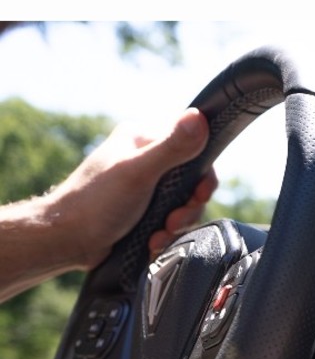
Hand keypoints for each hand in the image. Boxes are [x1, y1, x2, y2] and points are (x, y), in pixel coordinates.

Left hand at [50, 108, 217, 269]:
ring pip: (184, 205)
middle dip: (187, 208)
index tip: (197, 195)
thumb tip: (200, 117)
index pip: (193, 148)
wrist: (67, 240)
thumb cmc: (95, 204)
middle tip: (171, 220)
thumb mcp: (139, 173)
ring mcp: (144, 186)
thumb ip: (172, 147)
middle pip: (192, 182)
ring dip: (176, 225)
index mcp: (142, 139)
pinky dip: (166, 234)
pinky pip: (171, 220)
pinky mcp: (143, 209)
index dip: (202, 176)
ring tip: (156, 235)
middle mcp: (145, 159)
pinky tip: (151, 240)